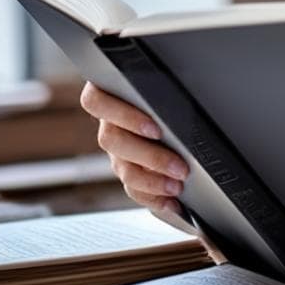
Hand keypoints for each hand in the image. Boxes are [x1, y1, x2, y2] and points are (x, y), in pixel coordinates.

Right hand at [80, 81, 187, 216]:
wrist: (180, 102)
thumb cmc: (172, 87)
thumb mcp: (167, 81)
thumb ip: (164, 83)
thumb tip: (188, 85)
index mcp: (111, 92)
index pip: (96, 101)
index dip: (123, 116)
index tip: (155, 129)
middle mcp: (109, 121)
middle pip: (112, 141)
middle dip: (149, 157)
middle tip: (179, 166)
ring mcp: (116, 148)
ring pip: (122, 168)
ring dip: (152, 181)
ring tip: (177, 186)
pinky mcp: (128, 168)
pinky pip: (132, 188)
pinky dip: (152, 198)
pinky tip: (171, 202)